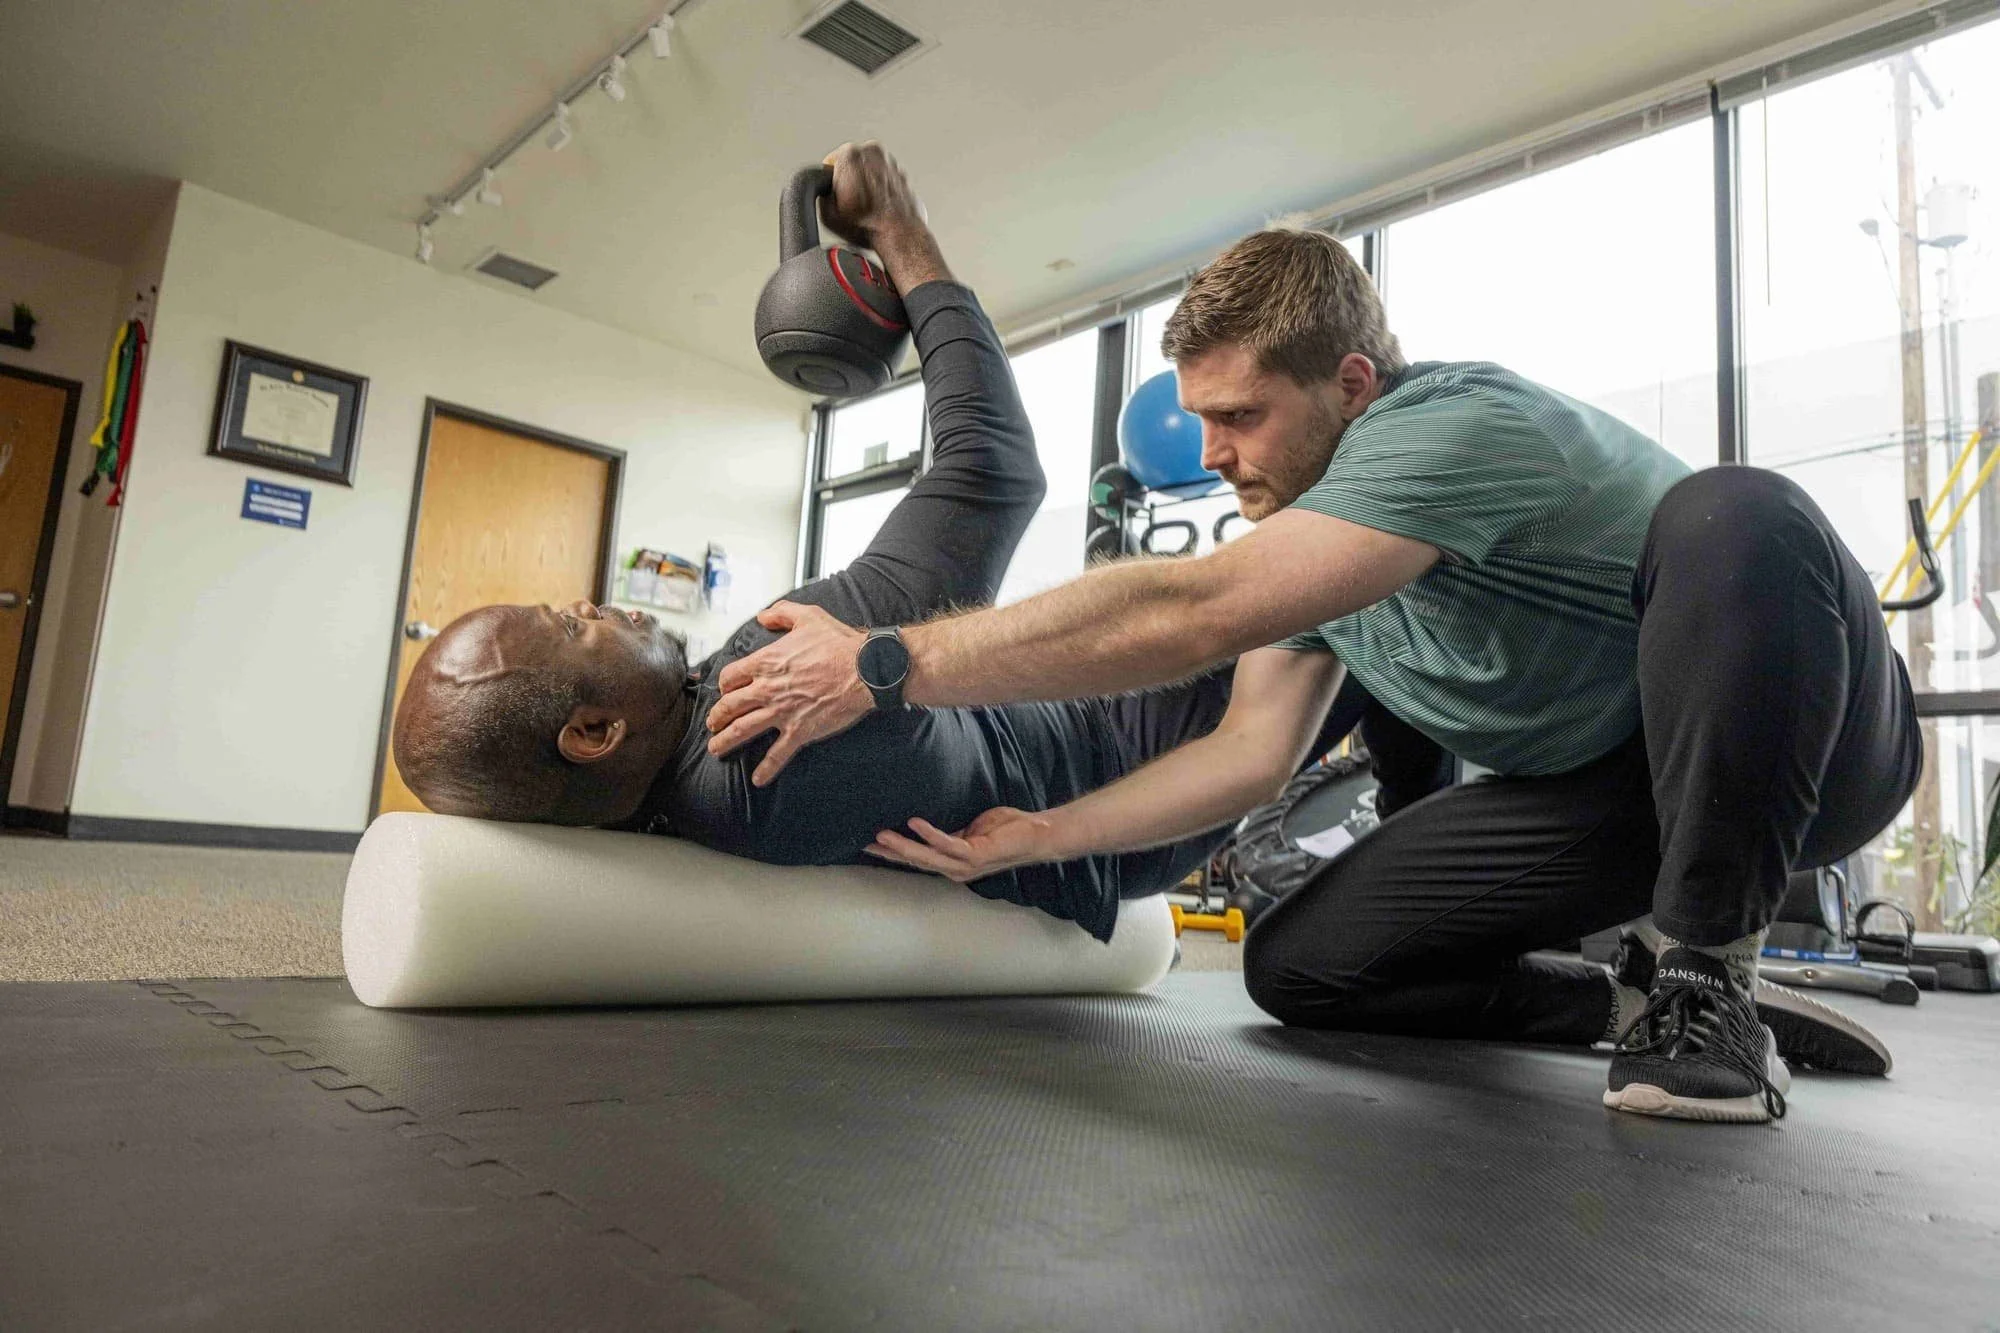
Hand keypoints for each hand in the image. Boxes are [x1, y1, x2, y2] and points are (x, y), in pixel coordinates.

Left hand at [707, 602, 873, 785]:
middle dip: (716, 717)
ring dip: (726, 742)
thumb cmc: (840, 645)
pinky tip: (758, 779)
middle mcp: (767, 689)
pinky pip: (777, 754)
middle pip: (729, 706)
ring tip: (717, 749)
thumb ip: (781, 613)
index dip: (724, 685)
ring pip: (743, 730)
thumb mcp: (808, 617)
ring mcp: (781, 712)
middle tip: (712, 724)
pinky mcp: (799, 731)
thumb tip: (764, 616)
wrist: (864, 669)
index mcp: (766, 662)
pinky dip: (766, 769)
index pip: (730, 677)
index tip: (724, 691)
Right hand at [820, 141, 950, 289]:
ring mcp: (890, 161)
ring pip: (870, 171)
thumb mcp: (828, 214)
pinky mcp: (903, 174)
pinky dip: (882, 191)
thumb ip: (821, 195)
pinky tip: (880, 207)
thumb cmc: (870, 225)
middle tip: (851, 204)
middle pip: (852, 165)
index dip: (831, 184)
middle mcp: (873, 152)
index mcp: (850, 154)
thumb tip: (825, 194)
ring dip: (867, 186)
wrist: (901, 236)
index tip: (836, 196)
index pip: (831, 164)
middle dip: (850, 181)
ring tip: (866, 208)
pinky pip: (886, 181)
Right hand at [865, 807, 1058, 883]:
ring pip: (926, 857)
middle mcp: (955, 868)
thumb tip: (930, 822)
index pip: (917, 858)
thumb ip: (952, 832)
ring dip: (902, 847)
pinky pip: (949, 844)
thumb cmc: (1006, 830)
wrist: (1037, 835)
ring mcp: (965, 864)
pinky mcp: (976, 854)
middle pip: (915, 862)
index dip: (893, 853)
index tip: (869, 844)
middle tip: (861, 843)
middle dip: (888, 853)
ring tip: (879, 835)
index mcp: (953, 862)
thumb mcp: (972, 830)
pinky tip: (914, 823)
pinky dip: (930, 834)